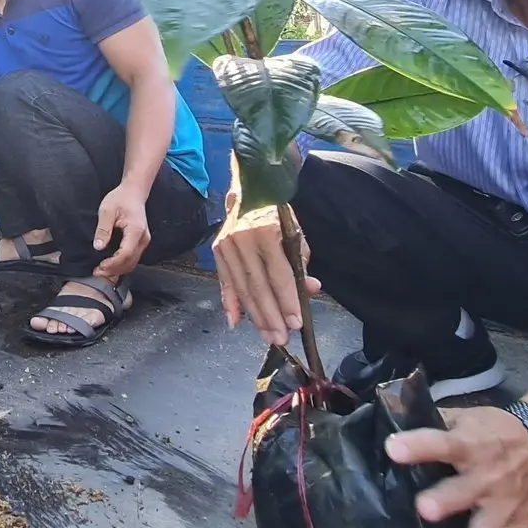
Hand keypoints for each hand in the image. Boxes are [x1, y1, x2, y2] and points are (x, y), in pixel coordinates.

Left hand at [93, 185, 149, 280]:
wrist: (133, 193)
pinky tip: (110, 265)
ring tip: (101, 271)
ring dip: (118, 269)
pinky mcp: (140, 242)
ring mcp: (143, 241)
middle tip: (97, 272)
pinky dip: (122, 264)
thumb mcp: (107, 211)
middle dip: (114, 270)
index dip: (113, 263)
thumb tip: (98, 247)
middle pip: (130, 261)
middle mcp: (143, 238)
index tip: (100, 267)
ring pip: (132, 262)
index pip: (126, 253)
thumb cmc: (120, 199)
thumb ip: (103, 229)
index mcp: (135, 230)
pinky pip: (132, 258)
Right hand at [211, 199, 319, 347]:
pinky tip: (236, 322)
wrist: (247, 189)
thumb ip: (300, 261)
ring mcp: (226, 246)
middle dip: (271, 316)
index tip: (295, 322)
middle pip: (258, 286)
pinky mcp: (217, 252)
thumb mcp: (294, 231)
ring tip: (267, 336)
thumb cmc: (275, 212)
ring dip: (255, 316)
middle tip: (281, 338)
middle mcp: (241, 239)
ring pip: (242, 288)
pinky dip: (229, 304)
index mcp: (265, 231)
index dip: (287, 300)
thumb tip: (310, 288)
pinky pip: (224, 283)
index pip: (278, 273)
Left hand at [386, 405, 527, 527]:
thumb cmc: (496, 430)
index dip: (418, 445)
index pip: (441, 443)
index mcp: (469, 445)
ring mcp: (504, 504)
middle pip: (464, 489)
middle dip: (446, 500)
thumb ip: (435, 423)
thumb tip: (394, 414)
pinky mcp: (520, 524)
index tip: (393, 448)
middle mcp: (486, 476)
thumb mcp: (468, 417)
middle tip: (425, 509)